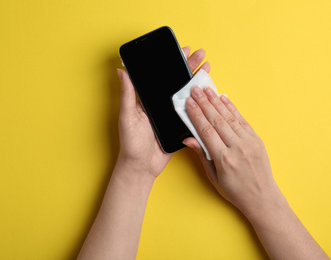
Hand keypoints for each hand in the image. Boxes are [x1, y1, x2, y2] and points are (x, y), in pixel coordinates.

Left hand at [116, 47, 209, 177]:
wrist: (142, 166)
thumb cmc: (131, 143)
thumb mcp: (127, 116)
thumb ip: (127, 95)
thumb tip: (121, 71)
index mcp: (148, 99)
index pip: (163, 76)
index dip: (173, 63)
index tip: (182, 51)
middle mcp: (161, 104)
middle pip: (177, 82)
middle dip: (189, 67)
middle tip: (201, 54)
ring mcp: (172, 115)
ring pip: (187, 95)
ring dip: (197, 81)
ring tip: (207, 68)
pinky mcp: (180, 126)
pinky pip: (192, 112)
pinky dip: (200, 103)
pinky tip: (208, 93)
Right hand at [183, 86, 280, 217]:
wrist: (262, 197)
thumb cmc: (235, 191)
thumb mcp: (213, 177)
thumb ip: (202, 155)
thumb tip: (189, 139)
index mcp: (224, 159)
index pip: (206, 130)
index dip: (196, 114)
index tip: (188, 102)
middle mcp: (237, 148)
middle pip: (216, 120)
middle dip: (204, 103)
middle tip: (195, 90)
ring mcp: (249, 142)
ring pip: (229, 117)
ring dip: (217, 101)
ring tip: (207, 90)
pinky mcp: (256, 140)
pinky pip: (242, 120)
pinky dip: (232, 108)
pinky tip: (224, 99)